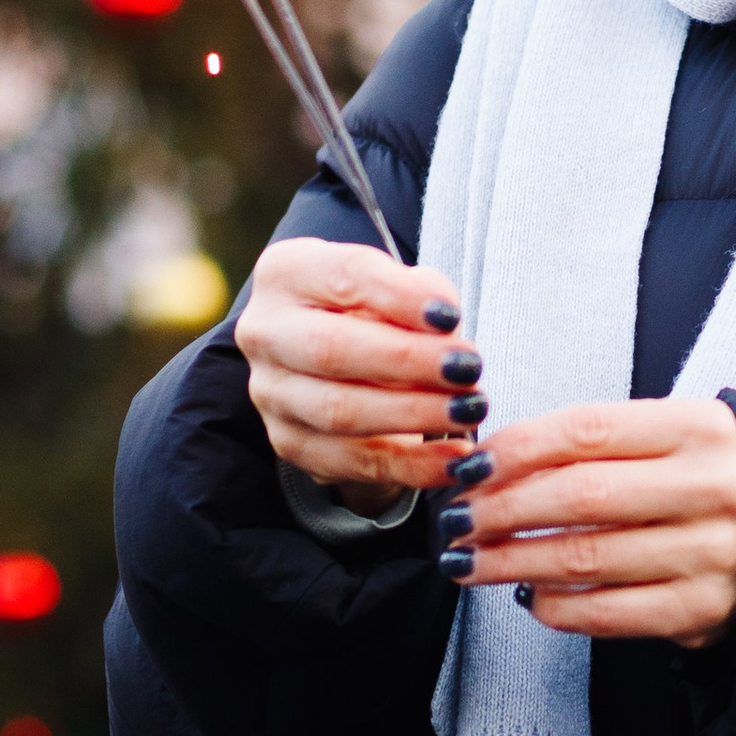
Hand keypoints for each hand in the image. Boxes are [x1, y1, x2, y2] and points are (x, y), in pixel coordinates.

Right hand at [236, 238, 488, 500]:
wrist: (350, 361)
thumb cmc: (381, 309)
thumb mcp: (401, 285)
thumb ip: (422, 293)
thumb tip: (444, 324)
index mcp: (286, 272)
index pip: (344, 277)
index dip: (400, 298)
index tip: (452, 317)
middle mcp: (265, 331)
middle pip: (331, 349)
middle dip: (408, 361)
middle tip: (468, 368)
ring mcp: (271, 393)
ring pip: (339, 411)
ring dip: (414, 413)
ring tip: (470, 409)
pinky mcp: (290, 442)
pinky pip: (354, 461)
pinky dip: (412, 464)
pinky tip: (456, 459)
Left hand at [440, 396, 735, 648]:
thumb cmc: (704, 483)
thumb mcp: (671, 439)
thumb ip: (597, 443)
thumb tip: (492, 464)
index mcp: (701, 429)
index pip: (588, 430)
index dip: (516, 448)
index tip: (469, 467)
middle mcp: (714, 489)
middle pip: (581, 496)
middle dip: (501, 509)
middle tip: (456, 520)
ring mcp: (711, 555)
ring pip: (585, 558)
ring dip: (511, 561)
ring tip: (469, 561)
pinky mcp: (702, 611)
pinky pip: (606, 612)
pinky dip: (553, 606)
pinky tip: (527, 594)